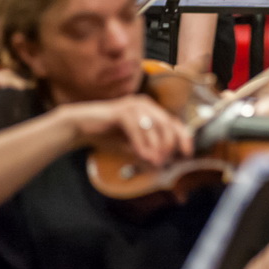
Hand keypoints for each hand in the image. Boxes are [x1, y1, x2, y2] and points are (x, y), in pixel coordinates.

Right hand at [58, 94, 192, 166]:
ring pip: (154, 127)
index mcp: (151, 110)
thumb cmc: (108, 135)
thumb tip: (163, 163)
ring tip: (155, 161)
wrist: (80, 127)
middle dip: (169, 145)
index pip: (174, 122)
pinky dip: (142, 144)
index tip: (188, 153)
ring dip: (156, 146)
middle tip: (164, 161)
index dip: (183, 138)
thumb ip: (148, 151)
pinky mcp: (122, 110)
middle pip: (167, 124)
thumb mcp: (133, 145)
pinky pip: (138, 129)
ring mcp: (134, 105)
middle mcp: (146, 104)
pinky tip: (143, 155)